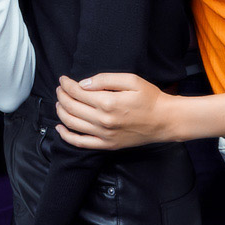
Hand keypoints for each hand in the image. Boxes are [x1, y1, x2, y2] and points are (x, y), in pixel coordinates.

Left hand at [54, 73, 177, 149]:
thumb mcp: (131, 80)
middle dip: (61, 95)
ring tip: (59, 102)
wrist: (166, 120)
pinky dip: (66, 136)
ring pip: (72, 123)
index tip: (63, 79)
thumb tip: (83, 84)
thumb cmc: (150, 98)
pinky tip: (60, 127)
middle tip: (60, 88)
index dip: (66, 84)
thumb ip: (105, 79)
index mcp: (108, 102)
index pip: (77, 92)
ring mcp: (104, 135)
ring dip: (60, 111)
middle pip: (71, 107)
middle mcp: (103, 120)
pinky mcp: (107, 145)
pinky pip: (81, 143)